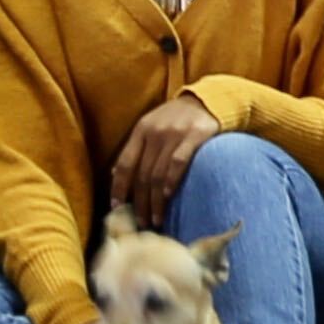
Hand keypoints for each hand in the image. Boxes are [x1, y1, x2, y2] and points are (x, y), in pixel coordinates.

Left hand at [109, 93, 216, 214]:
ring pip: (158, 174)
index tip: (117, 208)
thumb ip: (136, 148)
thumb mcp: (152, 127)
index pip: (125, 164)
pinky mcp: (196, 135)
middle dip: (140, 202)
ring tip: (156, 219)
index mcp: (141, 130)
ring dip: (155, 201)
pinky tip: (169, 197)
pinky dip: (171, 182)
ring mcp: (175, 133)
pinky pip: (178, 163)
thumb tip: (115, 174)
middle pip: (142, 174)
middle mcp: (155, 132)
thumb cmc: (177, 119)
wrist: (208, 100)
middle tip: (142, 223)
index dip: (119, 188)